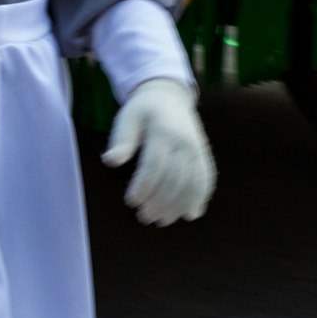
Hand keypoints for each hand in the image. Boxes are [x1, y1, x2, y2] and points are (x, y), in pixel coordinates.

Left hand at [103, 80, 214, 225]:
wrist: (169, 96)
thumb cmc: (142, 110)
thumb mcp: (127, 118)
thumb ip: (122, 140)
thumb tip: (109, 160)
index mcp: (163, 131)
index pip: (154, 165)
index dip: (143, 186)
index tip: (131, 202)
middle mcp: (184, 142)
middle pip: (175, 178)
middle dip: (160, 202)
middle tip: (144, 218)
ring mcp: (197, 150)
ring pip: (193, 183)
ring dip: (179, 206)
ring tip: (163, 221)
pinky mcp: (204, 155)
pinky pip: (206, 179)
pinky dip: (200, 199)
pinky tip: (191, 214)